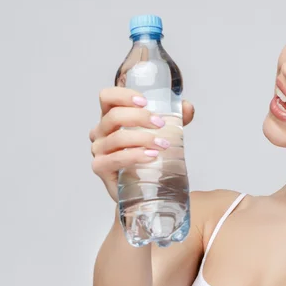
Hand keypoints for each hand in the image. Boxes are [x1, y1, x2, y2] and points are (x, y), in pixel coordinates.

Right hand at [89, 87, 194, 202]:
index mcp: (111, 119)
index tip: (145, 102)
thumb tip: (187, 106)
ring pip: (117, 137)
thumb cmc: (149, 158)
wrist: (144, 190)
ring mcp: (99, 150)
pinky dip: (135, 155)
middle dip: (140, 117)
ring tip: (163, 144)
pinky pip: (116, 158)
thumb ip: (176, 120)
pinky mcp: (100, 168)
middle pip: (113, 116)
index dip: (123, 95)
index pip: (107, 98)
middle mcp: (100, 132)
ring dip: (143, 138)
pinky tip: (151, 156)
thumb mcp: (163, 135)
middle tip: (161, 124)